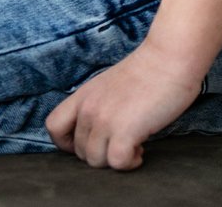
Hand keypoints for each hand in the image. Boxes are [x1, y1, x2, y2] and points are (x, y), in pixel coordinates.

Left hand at [45, 47, 203, 170]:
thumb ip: (99, 105)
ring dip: (116, 161)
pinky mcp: (124, 130)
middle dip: (102, 154)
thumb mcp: (109, 86)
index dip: (68, 142)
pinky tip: (141, 151)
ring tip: (134, 146)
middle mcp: (88, 108)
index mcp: (82, 96)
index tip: (93, 142)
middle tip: (123, 143)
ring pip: (95, 161)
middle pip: (79, 151)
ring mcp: (104, 119)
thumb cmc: (147, 72)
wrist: (168, 58)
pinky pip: (116, 163)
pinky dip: (130, 164)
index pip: (53, 127)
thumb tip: (100, 130)